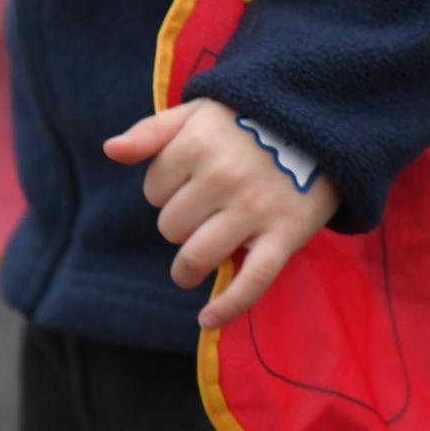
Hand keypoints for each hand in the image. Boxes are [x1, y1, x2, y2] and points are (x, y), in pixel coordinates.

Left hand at [103, 97, 339, 328]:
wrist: (318, 124)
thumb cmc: (247, 120)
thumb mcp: (198, 112)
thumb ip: (151, 132)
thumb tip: (110, 150)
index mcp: (198, 143)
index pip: (154, 190)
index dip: (166, 188)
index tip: (190, 180)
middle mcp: (223, 177)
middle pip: (171, 227)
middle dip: (180, 223)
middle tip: (204, 210)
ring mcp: (255, 210)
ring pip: (197, 257)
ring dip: (188, 267)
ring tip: (192, 266)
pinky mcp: (285, 236)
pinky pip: (252, 282)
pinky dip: (227, 307)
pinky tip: (207, 318)